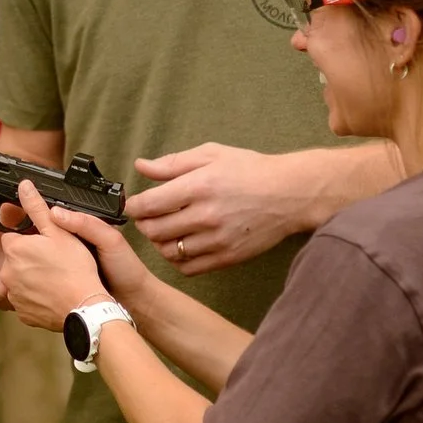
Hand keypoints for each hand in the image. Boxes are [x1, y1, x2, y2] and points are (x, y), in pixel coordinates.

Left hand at [0, 180, 107, 331]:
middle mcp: (8, 272)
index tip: (44, 243)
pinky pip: (26, 300)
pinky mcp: (22, 313)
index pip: (13, 236)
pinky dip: (36, 297)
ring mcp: (14, 295)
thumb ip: (37, 208)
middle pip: (15, 259)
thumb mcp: (58, 232)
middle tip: (53, 260)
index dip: (29, 238)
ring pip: (19, 280)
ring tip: (55, 278)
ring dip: (32, 278)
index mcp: (15, 249)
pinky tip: (53, 294)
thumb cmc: (74, 268)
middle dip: (29, 258)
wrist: (84, 306)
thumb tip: (24, 186)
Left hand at [127, 143, 307, 275]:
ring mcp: (217, 239)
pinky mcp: (227, 257)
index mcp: (199, 186)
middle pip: (154, 230)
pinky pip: (188, 267)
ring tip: (164, 230)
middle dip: (144, 223)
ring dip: (159, 242)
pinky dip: (177, 259)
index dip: (133, 206)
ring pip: (168, 251)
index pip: (149, 204)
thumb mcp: (212, 155)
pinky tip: (182, 245)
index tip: (132, 205)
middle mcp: (206, 215)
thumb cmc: (251, 170)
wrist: (290, 194)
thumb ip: (173, 163)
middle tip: (147, 216)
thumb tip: (141, 166)